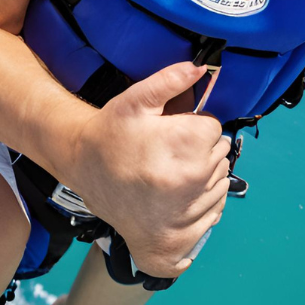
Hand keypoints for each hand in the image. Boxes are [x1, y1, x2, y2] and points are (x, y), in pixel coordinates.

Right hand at [71, 62, 230, 279]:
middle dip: (201, 148)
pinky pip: (214, 213)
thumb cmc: (110, 133)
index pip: (214, 127)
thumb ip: (171, 80)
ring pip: (220, 183)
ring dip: (203, 175)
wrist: (83, 171)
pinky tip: (177, 196)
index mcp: (185, 144)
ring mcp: (188, 212)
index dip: (194, 124)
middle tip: (168, 150)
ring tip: (170, 171)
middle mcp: (192, 180)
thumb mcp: (136, 100)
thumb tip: (201, 68)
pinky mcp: (182, 237)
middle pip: (220, 154)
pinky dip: (201, 204)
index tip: (172, 130)